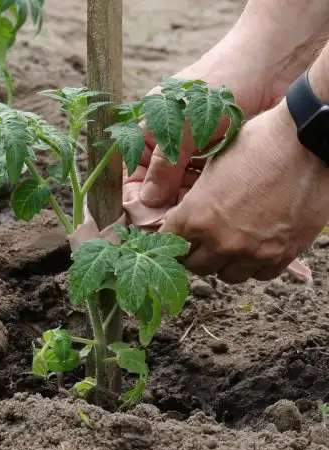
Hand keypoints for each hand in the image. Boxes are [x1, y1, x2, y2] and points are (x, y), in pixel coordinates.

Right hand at [134, 25, 318, 207]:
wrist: (268, 67)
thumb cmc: (218, 84)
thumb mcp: (185, 125)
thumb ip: (166, 165)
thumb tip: (148, 202)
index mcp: (149, 132)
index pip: (130, 174)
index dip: (136, 199)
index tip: (147, 222)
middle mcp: (167, 146)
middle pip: (156, 188)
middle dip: (163, 207)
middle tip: (174, 226)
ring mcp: (191, 154)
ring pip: (180, 190)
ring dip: (185, 205)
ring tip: (194, 218)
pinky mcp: (214, 161)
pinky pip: (202, 187)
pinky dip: (204, 198)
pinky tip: (210, 207)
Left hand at [159, 101, 328, 282]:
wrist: (308, 143)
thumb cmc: (258, 144)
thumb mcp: (214, 165)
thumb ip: (196, 200)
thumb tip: (186, 217)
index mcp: (198, 216)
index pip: (172, 241)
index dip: (173, 236)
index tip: (179, 234)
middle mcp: (222, 241)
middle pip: (195, 266)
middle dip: (196, 253)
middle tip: (203, 241)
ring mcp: (253, 252)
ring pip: (226, 276)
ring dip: (224, 262)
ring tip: (231, 244)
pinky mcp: (281, 256)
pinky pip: (258, 275)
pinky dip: (253, 265)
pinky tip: (256, 247)